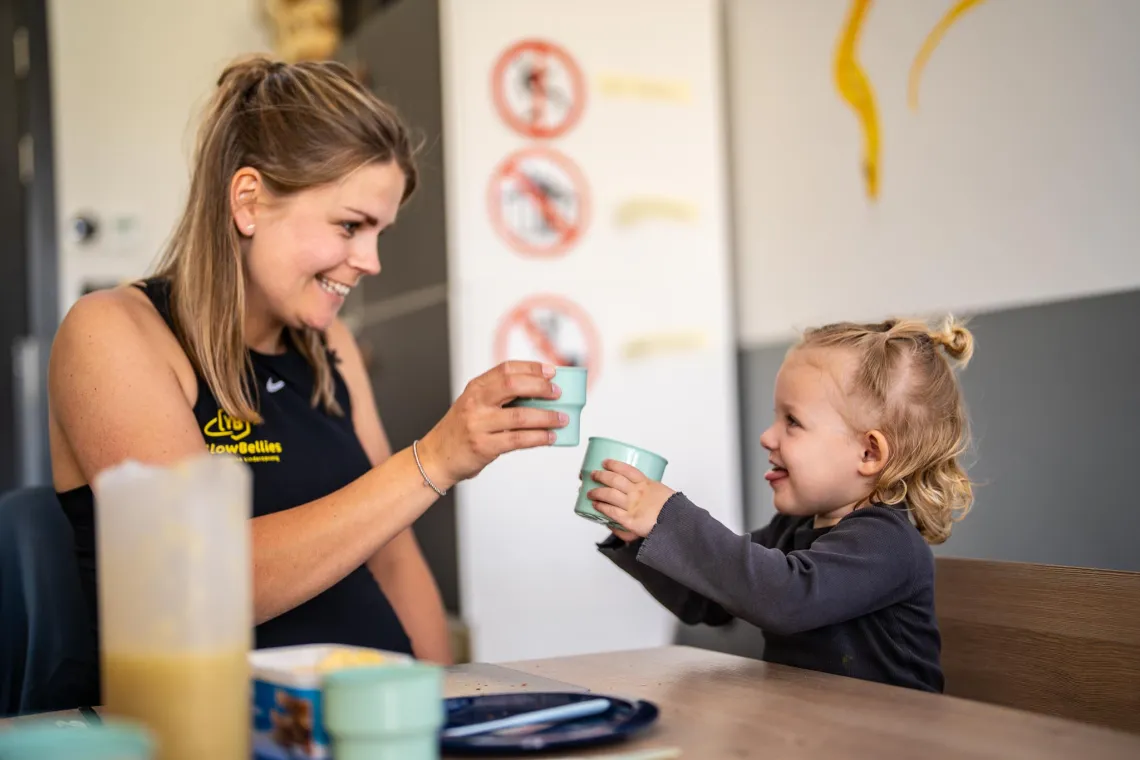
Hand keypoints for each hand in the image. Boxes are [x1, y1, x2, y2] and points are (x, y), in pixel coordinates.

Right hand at [418, 361, 565, 485]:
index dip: (532, 368)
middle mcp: (475, 402)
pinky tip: (550, 437)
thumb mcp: (475, 405)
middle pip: (512, 385)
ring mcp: (478, 424)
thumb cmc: (461, 430)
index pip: (506, 369)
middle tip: (558, 393)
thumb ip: (500, 397)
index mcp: (476, 387)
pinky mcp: (484, 446)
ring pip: (520, 416)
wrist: (436, 457)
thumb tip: (541, 395)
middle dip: (541, 387)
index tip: (551, 371)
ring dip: (546, 417)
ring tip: (562, 418)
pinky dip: (538, 438)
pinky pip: (518, 440)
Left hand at [587, 460, 675, 538]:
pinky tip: (595, 505)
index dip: (614, 464)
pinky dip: (602, 507)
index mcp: (647, 484)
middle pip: (614, 479)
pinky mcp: (629, 519)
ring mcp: (632, 505)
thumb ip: (648, 491)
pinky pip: (611, 511)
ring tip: (589, 492)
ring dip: (597, 492)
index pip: (627, 469)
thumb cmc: (673, 510)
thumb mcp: (661, 494)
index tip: (605, 462)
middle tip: (593, 474)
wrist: (678, 524)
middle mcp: (638, 492)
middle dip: (601, 476)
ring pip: (610, 494)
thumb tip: (638, 490)